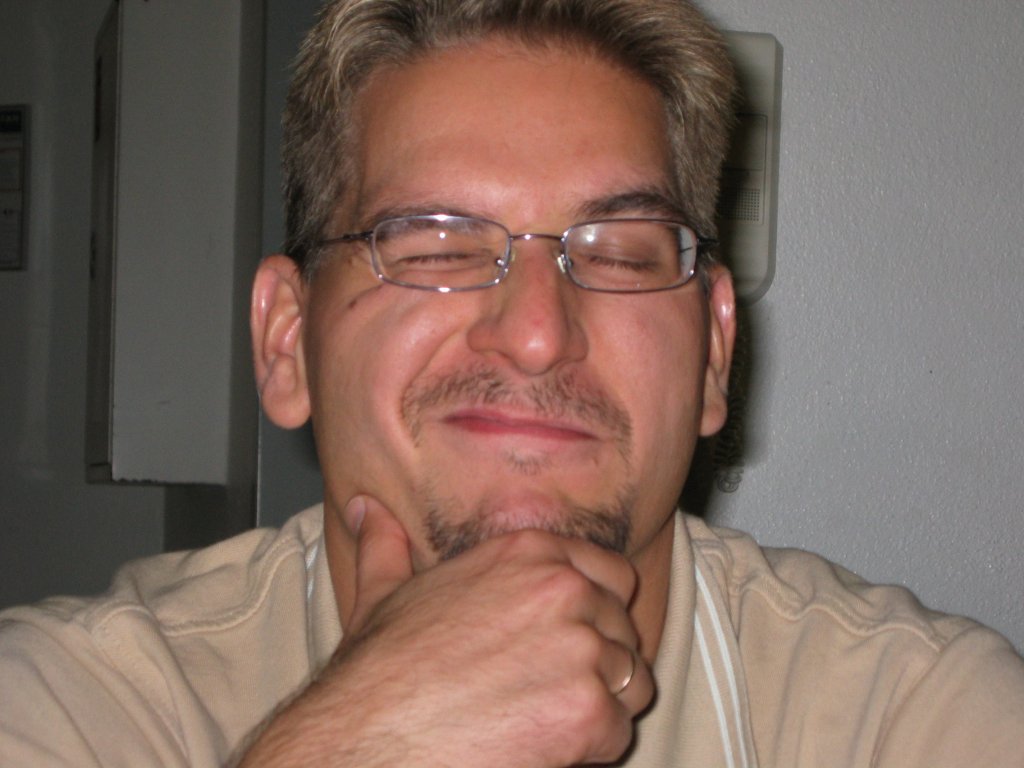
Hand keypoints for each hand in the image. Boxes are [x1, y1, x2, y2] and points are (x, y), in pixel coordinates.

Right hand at [241, 496, 652, 766]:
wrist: (368, 736)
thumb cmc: (378, 673)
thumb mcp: (382, 595)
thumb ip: (386, 546)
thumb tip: (364, 509)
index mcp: (527, 552)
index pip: (614, 575)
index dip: (597, 613)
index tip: (569, 640)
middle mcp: (563, 588)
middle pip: (623, 631)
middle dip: (597, 665)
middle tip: (544, 690)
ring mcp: (580, 646)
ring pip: (630, 682)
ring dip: (597, 706)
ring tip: (542, 717)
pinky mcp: (590, 708)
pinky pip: (619, 732)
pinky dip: (589, 750)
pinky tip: (539, 746)